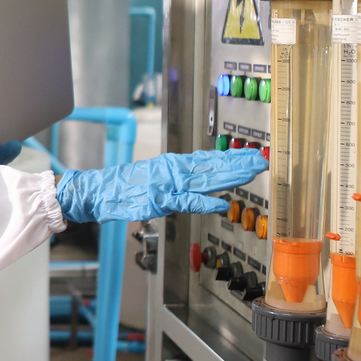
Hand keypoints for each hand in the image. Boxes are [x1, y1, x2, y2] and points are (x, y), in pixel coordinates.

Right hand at [55, 149, 265, 222]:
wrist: (99, 191)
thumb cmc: (128, 187)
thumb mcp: (159, 180)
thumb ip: (183, 182)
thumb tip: (208, 186)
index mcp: (176, 166)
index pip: (210, 161)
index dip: (233, 159)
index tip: (254, 157)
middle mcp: (174, 171)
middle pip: (212, 168)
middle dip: (238, 165)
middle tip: (261, 161)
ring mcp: (167, 185)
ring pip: (204, 180)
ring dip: (228, 176)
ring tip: (250, 173)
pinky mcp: (158, 200)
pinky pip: (184, 203)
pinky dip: (203, 202)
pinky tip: (220, 202)